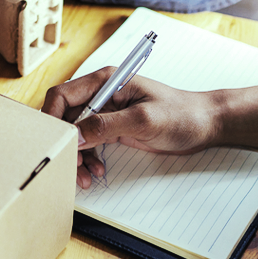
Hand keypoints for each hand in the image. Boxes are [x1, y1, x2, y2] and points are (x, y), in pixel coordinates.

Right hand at [42, 68, 218, 188]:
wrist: (206, 124)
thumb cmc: (182, 114)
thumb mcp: (143, 120)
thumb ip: (106, 125)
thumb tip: (74, 135)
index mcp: (105, 82)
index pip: (62, 95)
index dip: (51, 117)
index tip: (53, 142)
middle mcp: (100, 95)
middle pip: (64, 118)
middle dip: (65, 144)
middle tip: (72, 167)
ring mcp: (105, 113)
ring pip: (74, 135)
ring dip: (76, 157)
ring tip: (87, 176)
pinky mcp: (111, 129)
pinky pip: (88, 144)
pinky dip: (88, 160)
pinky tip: (98, 171)